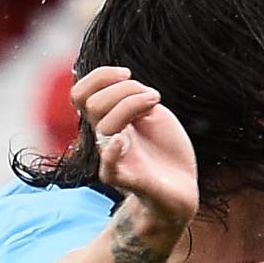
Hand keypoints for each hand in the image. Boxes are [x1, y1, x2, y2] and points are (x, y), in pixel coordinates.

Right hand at [77, 64, 196, 244]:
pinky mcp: (127, 180)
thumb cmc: (166, 150)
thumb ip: (134, 98)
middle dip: (123, 90)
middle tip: (153, 97)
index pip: (82, 94)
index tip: (127, 73)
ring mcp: (114, 158)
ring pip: (102, 125)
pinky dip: (112, 151)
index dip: (99, 77)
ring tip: (156, 102)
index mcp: (109, 120)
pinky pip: (108, 167)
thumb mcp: (153, 113)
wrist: (182, 188)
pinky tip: (124, 140)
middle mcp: (106, 138)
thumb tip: (125, 83)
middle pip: (93, 104)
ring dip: (131, 104)